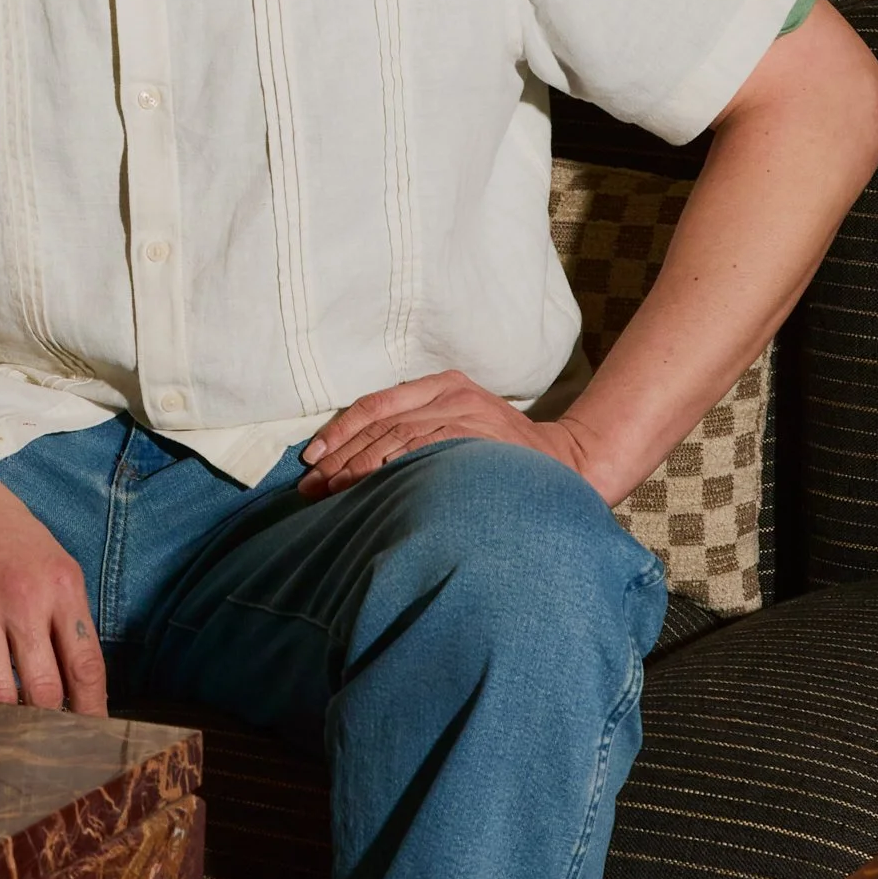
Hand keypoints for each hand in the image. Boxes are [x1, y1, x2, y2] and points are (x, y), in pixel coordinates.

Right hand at [0, 439, 107, 713]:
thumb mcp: (48, 557)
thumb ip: (64, 612)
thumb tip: (78, 678)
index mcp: (62, 584)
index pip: (88, 666)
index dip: (93, 712)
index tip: (92, 739)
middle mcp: (26, 598)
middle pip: (47, 691)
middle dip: (49, 727)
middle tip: (47, 749)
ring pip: (0, 695)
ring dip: (3, 724)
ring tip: (5, 739)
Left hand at [297, 371, 601, 500]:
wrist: (565, 461)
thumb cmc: (502, 452)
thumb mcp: (460, 425)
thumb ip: (418, 432)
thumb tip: (355, 463)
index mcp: (441, 385)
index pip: (376, 405)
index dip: (340, 431)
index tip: (312, 458)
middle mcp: (450, 394)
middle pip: (380, 423)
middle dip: (341, 457)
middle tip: (312, 486)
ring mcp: (465, 414)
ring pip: (396, 438)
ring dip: (360, 468)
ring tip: (333, 493)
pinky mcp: (478, 437)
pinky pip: (425, 451)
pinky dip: (394, 470)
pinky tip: (373, 489)